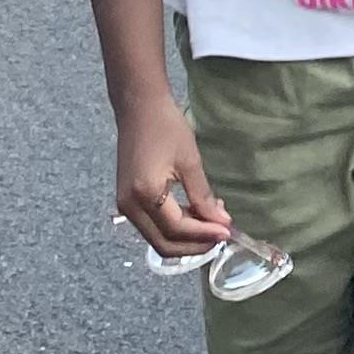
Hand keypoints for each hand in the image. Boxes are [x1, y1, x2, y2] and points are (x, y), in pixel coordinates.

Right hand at [114, 90, 229, 257]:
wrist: (139, 108)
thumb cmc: (166, 127)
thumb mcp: (190, 161)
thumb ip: (203, 196)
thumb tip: (221, 223)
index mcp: (144, 194)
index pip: (177, 229)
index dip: (204, 234)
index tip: (228, 231)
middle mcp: (129, 206)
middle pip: (164, 244)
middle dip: (194, 245)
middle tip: (221, 235)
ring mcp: (125, 205)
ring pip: (157, 238)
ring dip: (185, 238)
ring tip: (212, 223)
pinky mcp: (127, 201)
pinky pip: (152, 226)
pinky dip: (174, 228)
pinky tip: (195, 214)